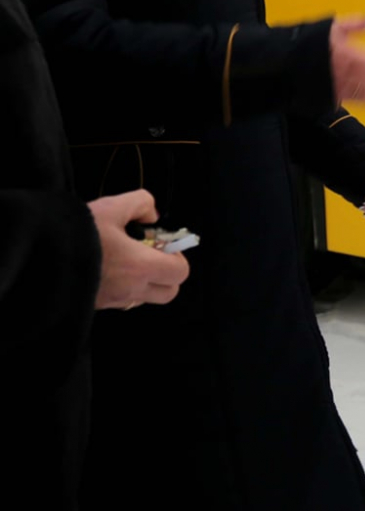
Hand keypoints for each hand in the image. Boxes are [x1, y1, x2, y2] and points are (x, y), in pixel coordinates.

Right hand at [90, 190, 188, 309]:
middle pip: (168, 293)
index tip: (162, 244)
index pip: (180, 273)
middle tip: (150, 255)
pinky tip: (105, 269)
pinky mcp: (95, 307)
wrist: (38, 258)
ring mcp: (112, 302)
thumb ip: (141, 203)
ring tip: (125, 261)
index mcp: (142, 267)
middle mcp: (131, 290)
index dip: (177, 257)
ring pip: (143, 299)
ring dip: (143, 283)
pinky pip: (119, 302)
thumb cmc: (79, 233)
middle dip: (166, 275)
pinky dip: (122, 289)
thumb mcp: (113, 206)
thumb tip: (152, 216)